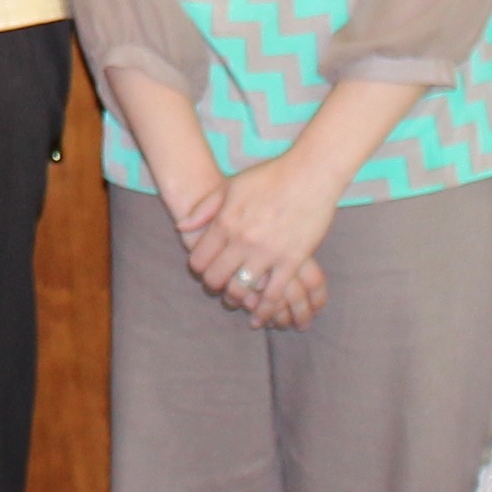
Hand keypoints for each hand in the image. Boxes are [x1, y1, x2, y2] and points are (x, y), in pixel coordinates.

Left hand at [197, 139, 345, 317]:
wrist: (310, 174)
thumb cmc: (270, 177)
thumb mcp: (230, 186)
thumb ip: (204, 209)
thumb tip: (181, 228)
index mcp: (225, 222)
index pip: (199, 258)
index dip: (198, 268)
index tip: (203, 270)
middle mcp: (242, 240)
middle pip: (216, 277)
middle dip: (214, 286)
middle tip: (218, 288)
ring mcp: (267, 252)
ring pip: (242, 290)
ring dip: (236, 300)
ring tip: (237, 301)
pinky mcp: (291, 261)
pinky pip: (273, 294)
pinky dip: (264, 310)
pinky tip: (260, 317)